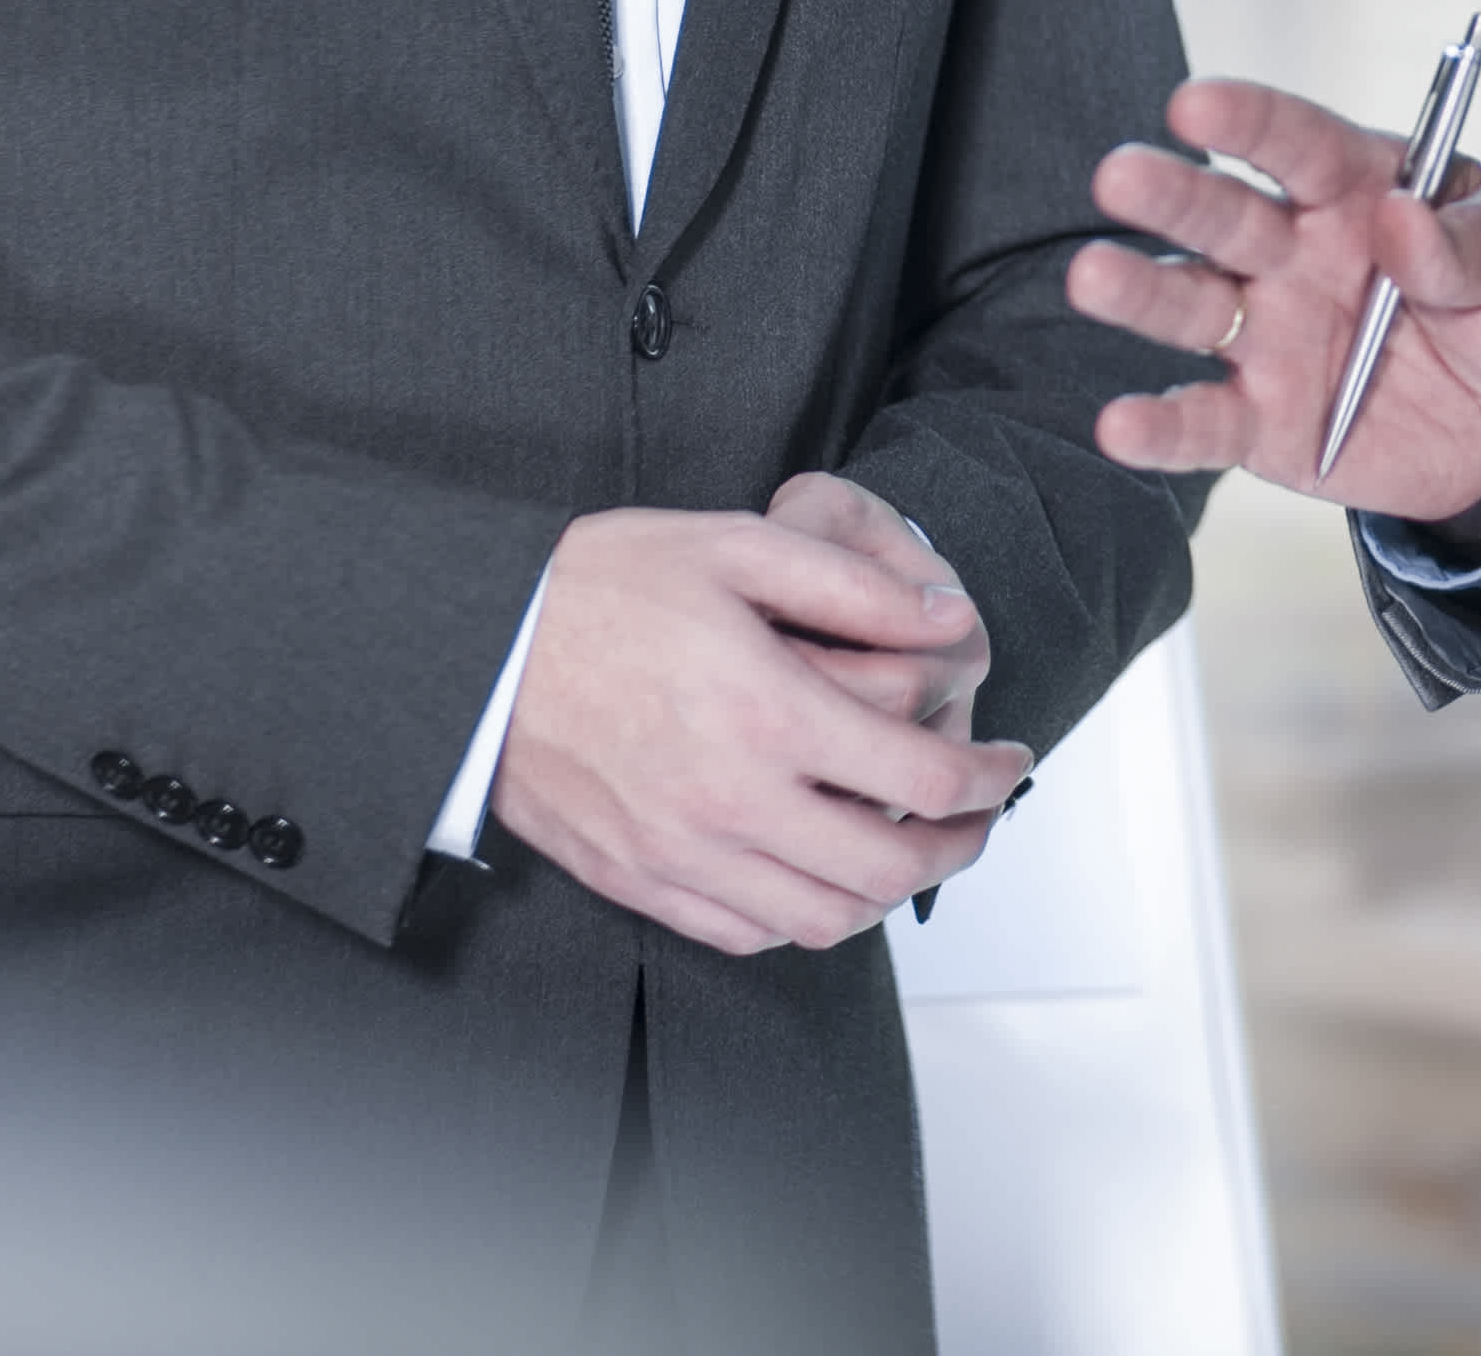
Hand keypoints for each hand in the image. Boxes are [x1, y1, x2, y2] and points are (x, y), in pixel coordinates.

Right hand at [493, 500, 1035, 954]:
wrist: (472, 650)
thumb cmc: (597, 587)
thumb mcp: (738, 547)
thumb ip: (856, 589)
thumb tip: (952, 623)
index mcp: (767, 714)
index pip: (923, 780)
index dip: (989, 778)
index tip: (1007, 760)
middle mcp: (731, 802)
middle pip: (888, 870)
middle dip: (960, 847)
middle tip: (979, 813)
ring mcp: (681, 855)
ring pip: (824, 918)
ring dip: (888, 892)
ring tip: (910, 846)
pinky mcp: (639, 881)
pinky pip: (748, 932)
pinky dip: (805, 916)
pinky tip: (819, 868)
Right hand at [1070, 76, 1480, 530]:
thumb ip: (1479, 243)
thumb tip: (1408, 223)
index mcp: (1358, 190)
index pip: (1299, 144)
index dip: (1248, 122)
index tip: (1195, 105)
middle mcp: (1294, 255)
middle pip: (1224, 217)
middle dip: (1172, 194)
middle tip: (1121, 174)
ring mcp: (1270, 338)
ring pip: (1191, 307)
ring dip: (1141, 292)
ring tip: (1093, 277)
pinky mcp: (1263, 423)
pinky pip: (1204, 424)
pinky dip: (1160, 427)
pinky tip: (1119, 425)